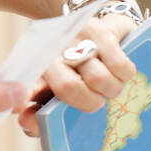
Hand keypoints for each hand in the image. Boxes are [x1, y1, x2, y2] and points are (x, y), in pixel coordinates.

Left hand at [17, 12, 138, 136]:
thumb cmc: (74, 65)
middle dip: (90, 102)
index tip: (26, 114)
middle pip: (68, 88)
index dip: (26, 105)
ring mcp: (71, 38)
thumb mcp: (55, 84)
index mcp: (35, 68)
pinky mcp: (97, 29)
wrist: (94, 26)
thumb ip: (41, 110)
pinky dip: (124, 74)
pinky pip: (119, 65)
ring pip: (99, 79)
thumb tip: (29, 124)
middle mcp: (49, 51)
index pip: (27, 88)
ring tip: (109, 84)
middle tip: (97, 99)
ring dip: (111, 89)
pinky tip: (119, 71)